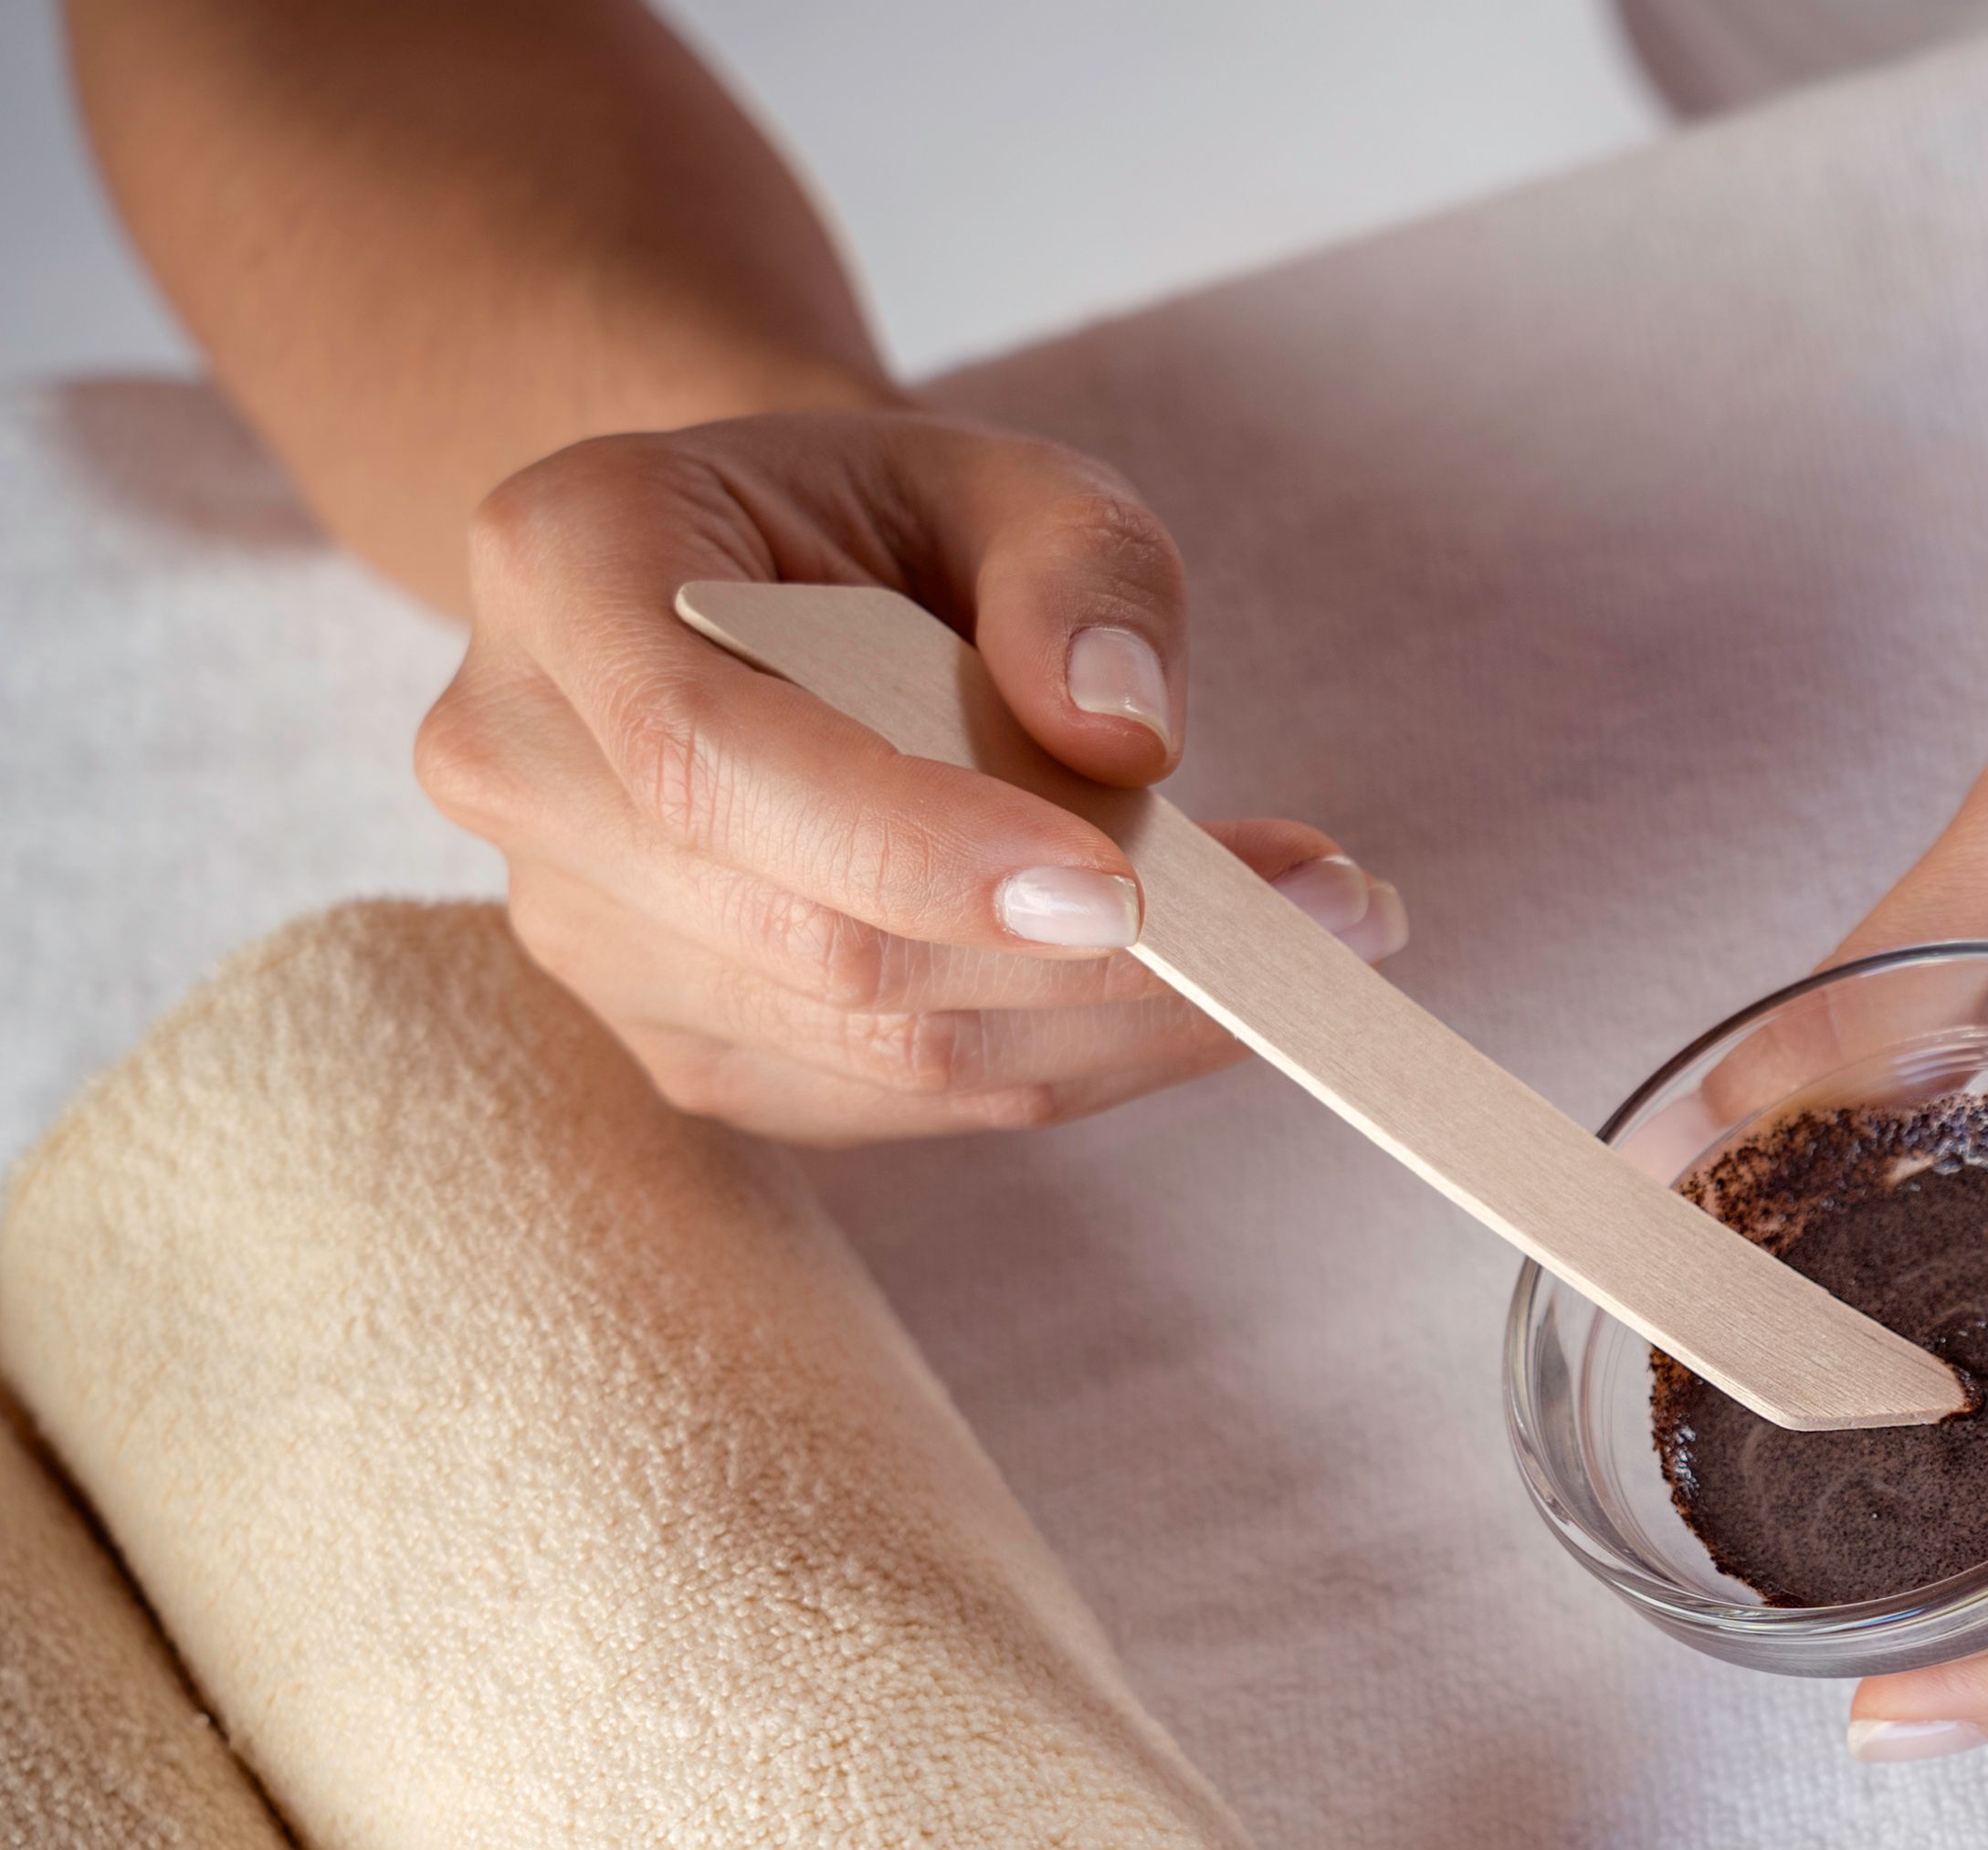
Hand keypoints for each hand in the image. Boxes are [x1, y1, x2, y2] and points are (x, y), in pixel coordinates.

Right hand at [413, 407, 1402, 1140]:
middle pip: (812, 937)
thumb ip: (1083, 568)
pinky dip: (1075, 1059)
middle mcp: (522, 763)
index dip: (916, 846)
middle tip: (1327, 912)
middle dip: (1086, 961)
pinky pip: (900, 1101)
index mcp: (562, 566)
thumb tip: (1122, 728)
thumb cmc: (887, 522)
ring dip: (1116, 1022)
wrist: (770, 586)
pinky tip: (1190, 992)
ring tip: (1306, 941)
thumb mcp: (1009, 472)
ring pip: (874, 1047)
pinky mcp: (685, 1043)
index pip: (712, 758)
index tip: (1125, 889)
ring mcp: (586, 931)